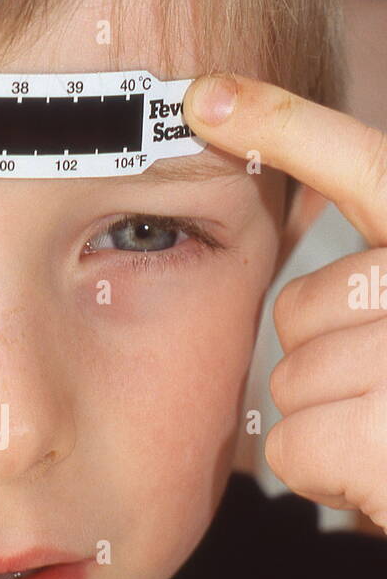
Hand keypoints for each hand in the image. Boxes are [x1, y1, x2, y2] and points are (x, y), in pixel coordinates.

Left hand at [184, 73, 386, 529]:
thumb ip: (378, 289)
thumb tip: (310, 293)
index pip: (368, 166)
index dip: (287, 126)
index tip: (210, 97)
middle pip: (301, 307)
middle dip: (330, 362)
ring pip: (290, 379)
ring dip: (332, 424)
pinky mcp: (384, 430)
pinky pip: (291, 444)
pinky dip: (326, 476)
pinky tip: (383, 482)